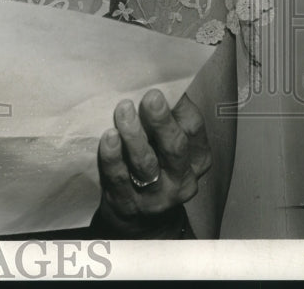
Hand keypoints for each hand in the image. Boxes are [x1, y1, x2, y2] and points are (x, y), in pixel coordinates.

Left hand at [93, 89, 211, 236]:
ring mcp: (155, 195)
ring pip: (146, 164)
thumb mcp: (168, 148)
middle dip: (162, 121)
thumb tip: (158, 81)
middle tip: (151, 97)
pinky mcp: (127, 203)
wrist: (139, 221)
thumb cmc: (155, 169)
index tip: (163, 87)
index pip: (194, 131)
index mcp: (195, 159)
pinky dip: (113, 157)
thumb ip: (167, 122)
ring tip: (123, 110)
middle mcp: (180, 179)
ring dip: (134, 135)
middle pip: (174, 148)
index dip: (181, 109)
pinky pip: (119, 179)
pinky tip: (108, 138)